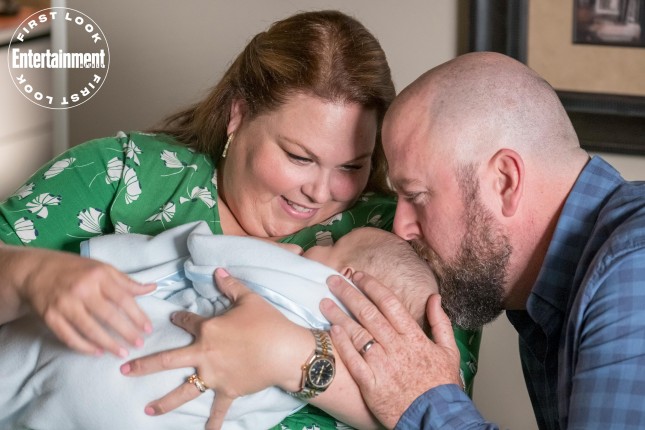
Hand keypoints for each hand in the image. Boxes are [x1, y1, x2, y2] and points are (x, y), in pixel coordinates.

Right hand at [3, 245, 154, 356]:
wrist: (35, 270)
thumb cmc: (75, 270)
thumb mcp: (102, 268)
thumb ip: (126, 282)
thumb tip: (152, 288)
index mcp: (98, 275)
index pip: (123, 298)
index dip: (137, 316)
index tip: (148, 329)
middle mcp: (82, 289)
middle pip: (109, 316)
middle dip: (126, 332)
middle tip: (139, 344)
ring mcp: (64, 304)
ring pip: (90, 329)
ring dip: (108, 344)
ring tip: (122, 353)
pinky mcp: (50, 317)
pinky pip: (70, 337)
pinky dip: (85, 347)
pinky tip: (98, 352)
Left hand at [120, 268, 311, 429]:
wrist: (285, 352)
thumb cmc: (267, 323)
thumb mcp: (249, 298)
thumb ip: (230, 285)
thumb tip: (217, 270)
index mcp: (208, 330)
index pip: (187, 320)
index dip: (178, 317)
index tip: (172, 316)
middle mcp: (204, 354)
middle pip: (168, 360)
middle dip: (144, 365)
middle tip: (123, 370)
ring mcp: (214, 376)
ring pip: (184, 391)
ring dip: (164, 402)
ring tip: (147, 411)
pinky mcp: (227, 391)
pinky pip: (217, 410)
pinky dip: (212, 424)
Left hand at [320, 272, 460, 427]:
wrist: (434, 418)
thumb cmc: (441, 386)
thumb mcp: (449, 350)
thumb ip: (441, 322)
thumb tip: (434, 298)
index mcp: (414, 337)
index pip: (389, 303)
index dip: (371, 286)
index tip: (358, 276)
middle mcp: (396, 347)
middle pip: (368, 313)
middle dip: (349, 293)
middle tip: (333, 280)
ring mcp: (382, 365)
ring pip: (357, 333)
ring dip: (339, 315)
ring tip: (324, 301)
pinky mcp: (370, 383)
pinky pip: (353, 359)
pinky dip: (342, 343)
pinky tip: (331, 330)